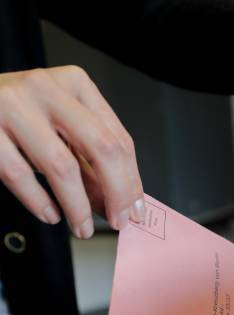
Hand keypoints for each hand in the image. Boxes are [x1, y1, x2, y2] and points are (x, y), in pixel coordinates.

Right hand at [0, 66, 144, 237]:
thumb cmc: (17, 112)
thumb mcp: (59, 125)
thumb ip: (88, 160)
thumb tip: (117, 202)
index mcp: (75, 84)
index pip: (118, 139)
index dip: (132, 181)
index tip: (136, 210)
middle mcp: (47, 90)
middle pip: (101, 148)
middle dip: (116, 193)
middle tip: (118, 221)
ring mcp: (14, 107)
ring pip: (62, 166)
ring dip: (78, 207)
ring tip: (82, 227)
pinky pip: (20, 175)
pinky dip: (40, 202)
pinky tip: (51, 214)